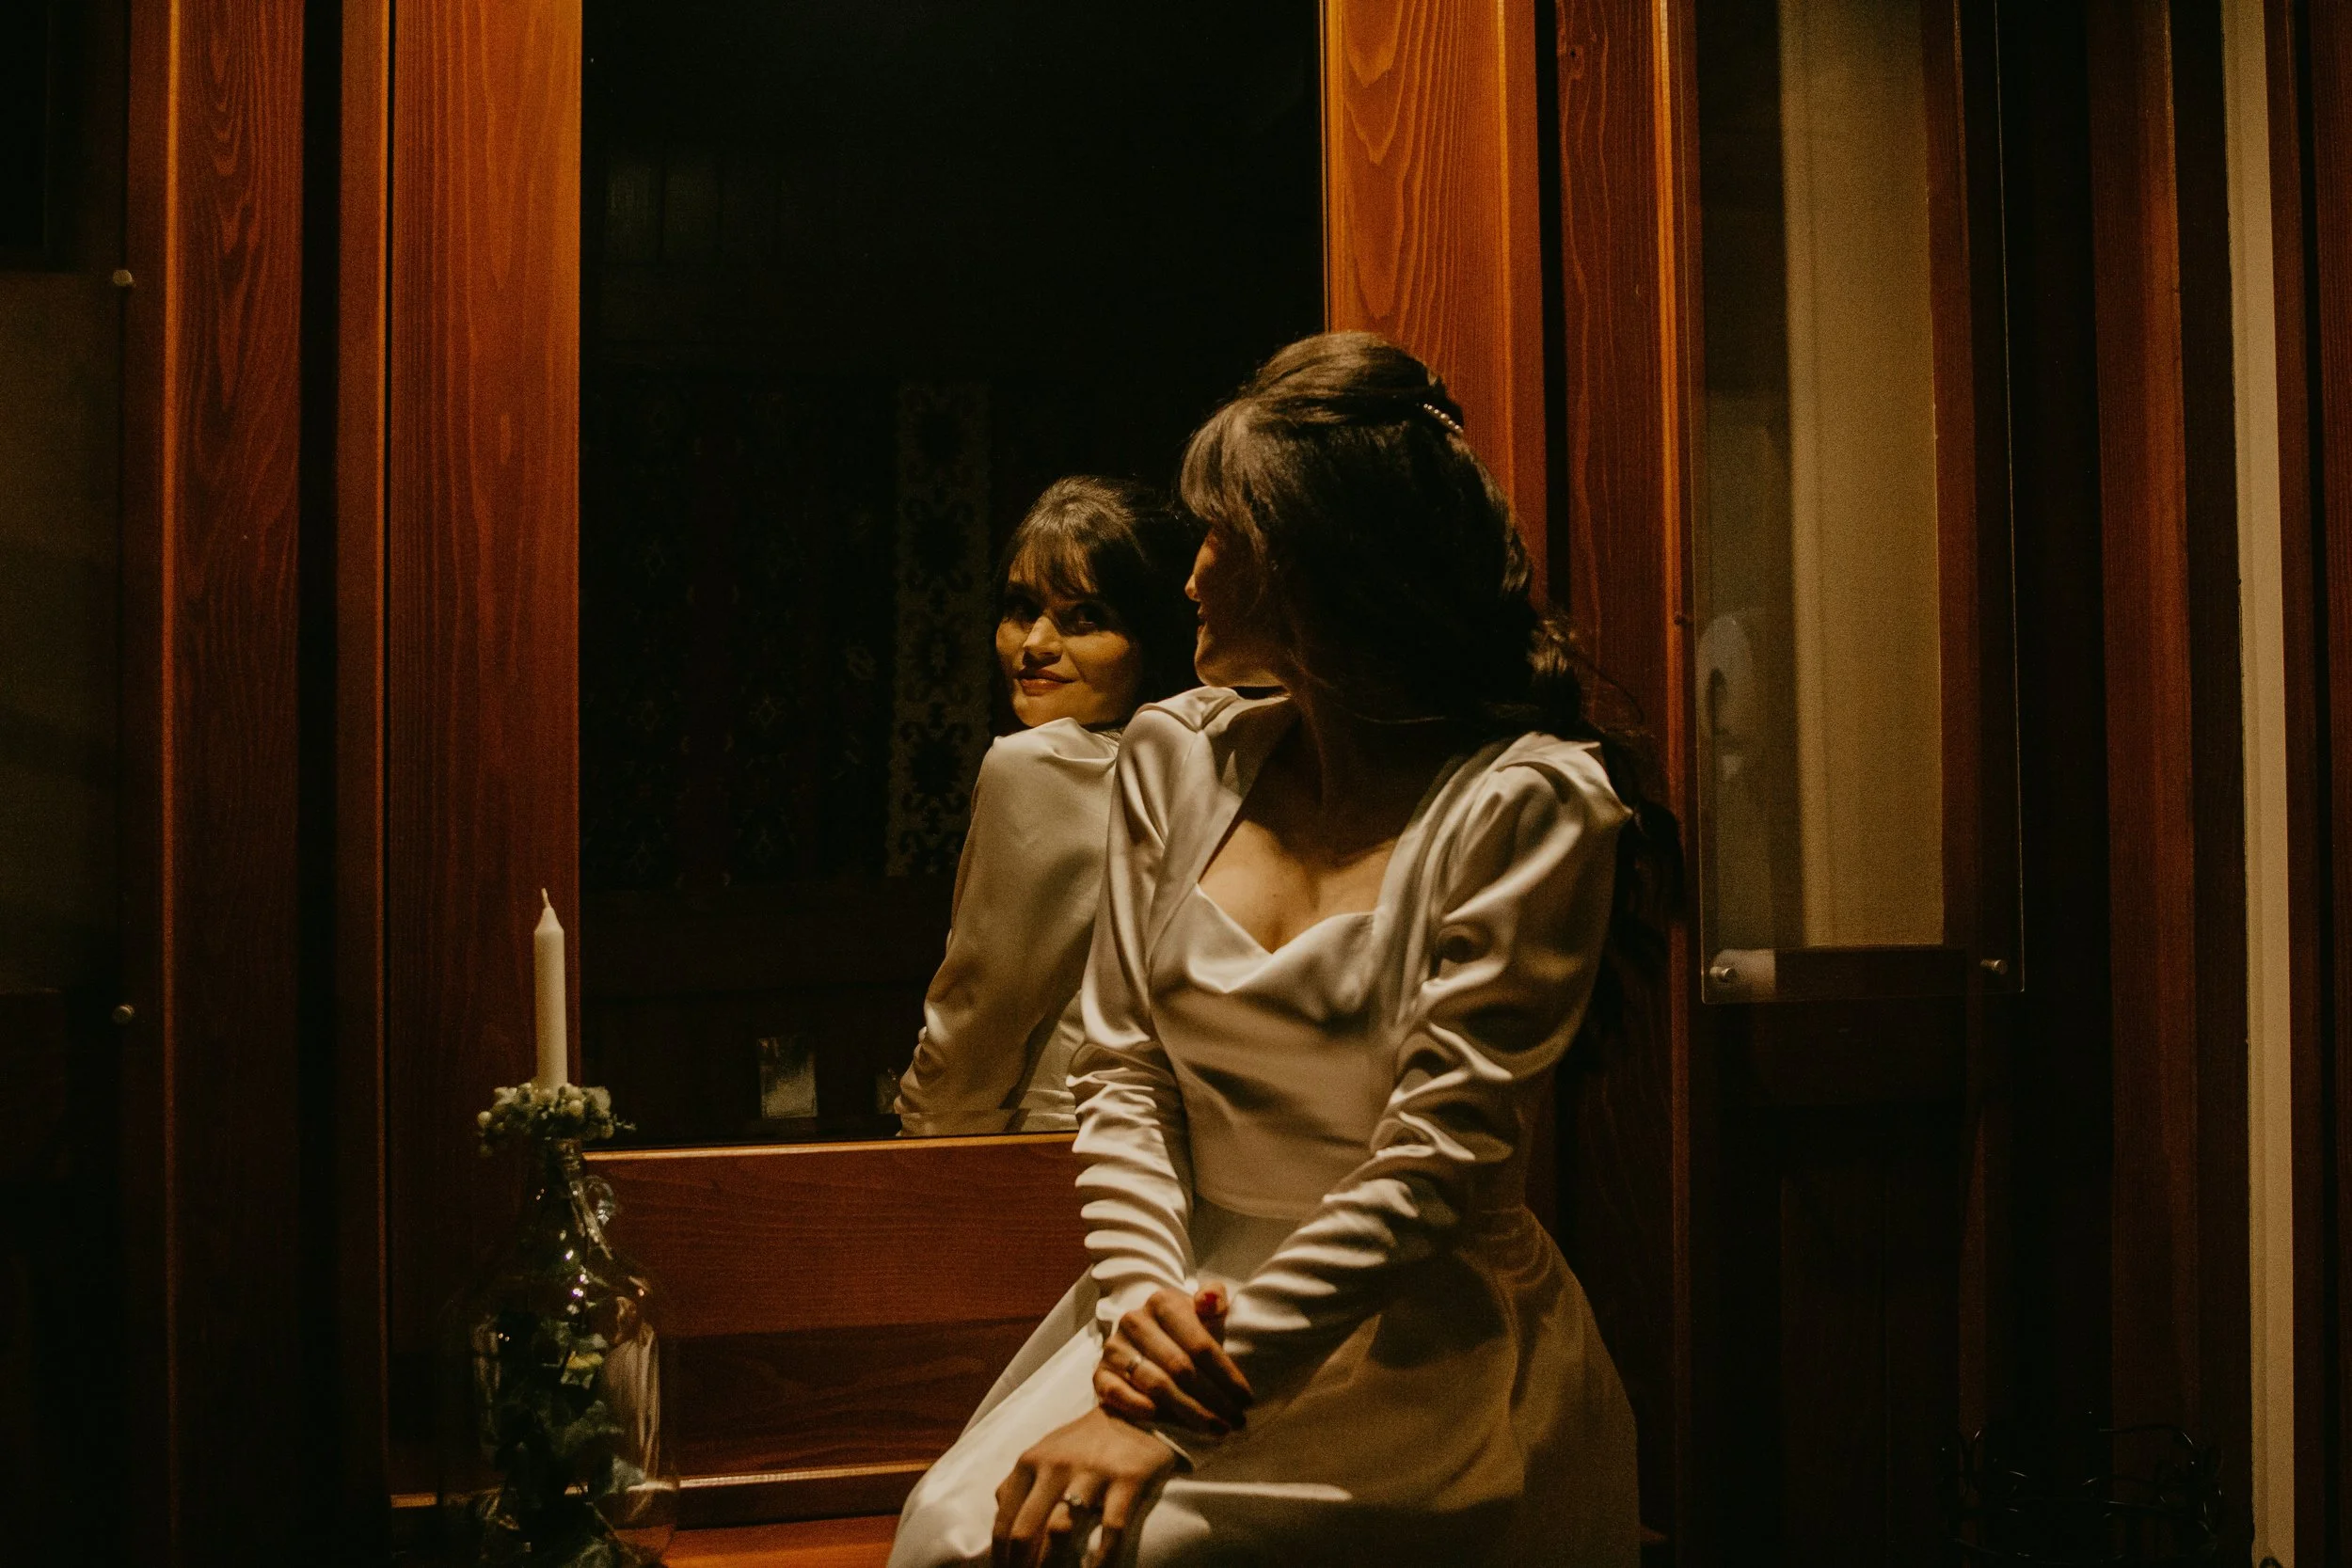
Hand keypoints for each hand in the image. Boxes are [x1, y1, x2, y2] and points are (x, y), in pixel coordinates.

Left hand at [992, 1406, 1176, 1567]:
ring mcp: (1091, 1473)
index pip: (1005, 1522)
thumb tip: (1000, 1515)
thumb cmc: (1083, 1442)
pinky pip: (1110, 1529)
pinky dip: (1102, 1560)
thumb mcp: (1043, 1453)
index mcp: (1030, 1463)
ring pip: (1061, 1531)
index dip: (1002, 1560)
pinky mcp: (1126, 1480)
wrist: (1136, 1412)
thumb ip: (1017, 1482)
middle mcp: (1055, 1466)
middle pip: (1026, 1531)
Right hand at [1091, 1284, 1251, 1433]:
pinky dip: (1143, 1411)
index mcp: (1162, 1302)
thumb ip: (1214, 1302)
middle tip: (1236, 1421)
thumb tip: (1210, 1298)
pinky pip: (1118, 1396)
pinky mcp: (1099, 1374)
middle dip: (1214, 1400)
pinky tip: (1170, 1425)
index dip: (1227, 1375)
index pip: (1201, 1345)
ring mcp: (1114, 1348)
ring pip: (1156, 1386)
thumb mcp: (1205, 1315)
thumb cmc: (1186, 1332)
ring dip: (1190, 1412)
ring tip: (1217, 1429)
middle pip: (1181, 1369)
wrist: (1147, 1343)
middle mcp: (1134, 1321)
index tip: (1247, 1399)